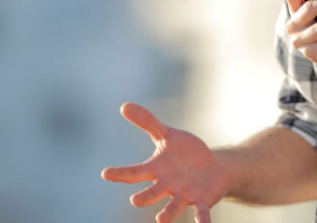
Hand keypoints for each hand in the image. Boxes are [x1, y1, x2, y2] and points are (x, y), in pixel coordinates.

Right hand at [101, 103, 230, 222]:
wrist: (211, 168)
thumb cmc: (184, 154)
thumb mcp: (167, 135)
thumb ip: (147, 122)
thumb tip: (124, 105)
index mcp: (156, 170)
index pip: (135, 172)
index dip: (121, 173)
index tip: (106, 173)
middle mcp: (166, 186)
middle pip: (152, 193)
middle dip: (144, 197)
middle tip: (135, 200)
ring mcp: (183, 195)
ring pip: (173, 206)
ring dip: (167, 214)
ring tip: (160, 220)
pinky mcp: (202, 200)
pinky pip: (202, 211)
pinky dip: (203, 219)